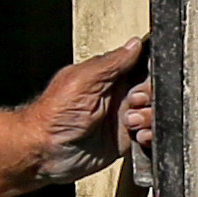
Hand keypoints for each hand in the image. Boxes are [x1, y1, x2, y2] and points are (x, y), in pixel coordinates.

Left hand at [24, 37, 156, 188]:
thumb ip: (111, 62)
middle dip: (149, 97)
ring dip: (149, 118)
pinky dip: (151, 136)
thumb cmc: (53, 115)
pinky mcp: (124, 141)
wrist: (44, 152)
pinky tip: (138, 137)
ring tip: (130, 123)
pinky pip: (149, 135)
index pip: (139, 67)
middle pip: (151, 91)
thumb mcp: (82, 80)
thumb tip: (135, 44)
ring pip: (153, 113)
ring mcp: (121, 119)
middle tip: (133, 104)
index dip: (148, 74)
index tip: (143, 83)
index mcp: (106, 76)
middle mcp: (116, 96)